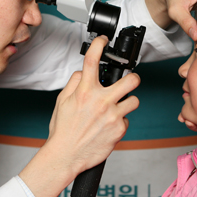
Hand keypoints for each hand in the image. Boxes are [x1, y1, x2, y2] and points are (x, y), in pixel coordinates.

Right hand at [19, 36, 139, 196]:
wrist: (66, 155)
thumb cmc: (63, 130)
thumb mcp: (62, 101)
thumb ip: (74, 83)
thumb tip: (84, 72)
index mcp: (85, 92)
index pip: (92, 60)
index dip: (99, 45)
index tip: (103, 41)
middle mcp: (101, 101)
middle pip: (131, 80)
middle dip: (134, 77)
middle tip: (131, 80)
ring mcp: (112, 116)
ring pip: (134, 100)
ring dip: (127, 102)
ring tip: (118, 107)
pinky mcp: (119, 130)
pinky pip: (126, 120)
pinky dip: (120, 121)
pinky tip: (109, 126)